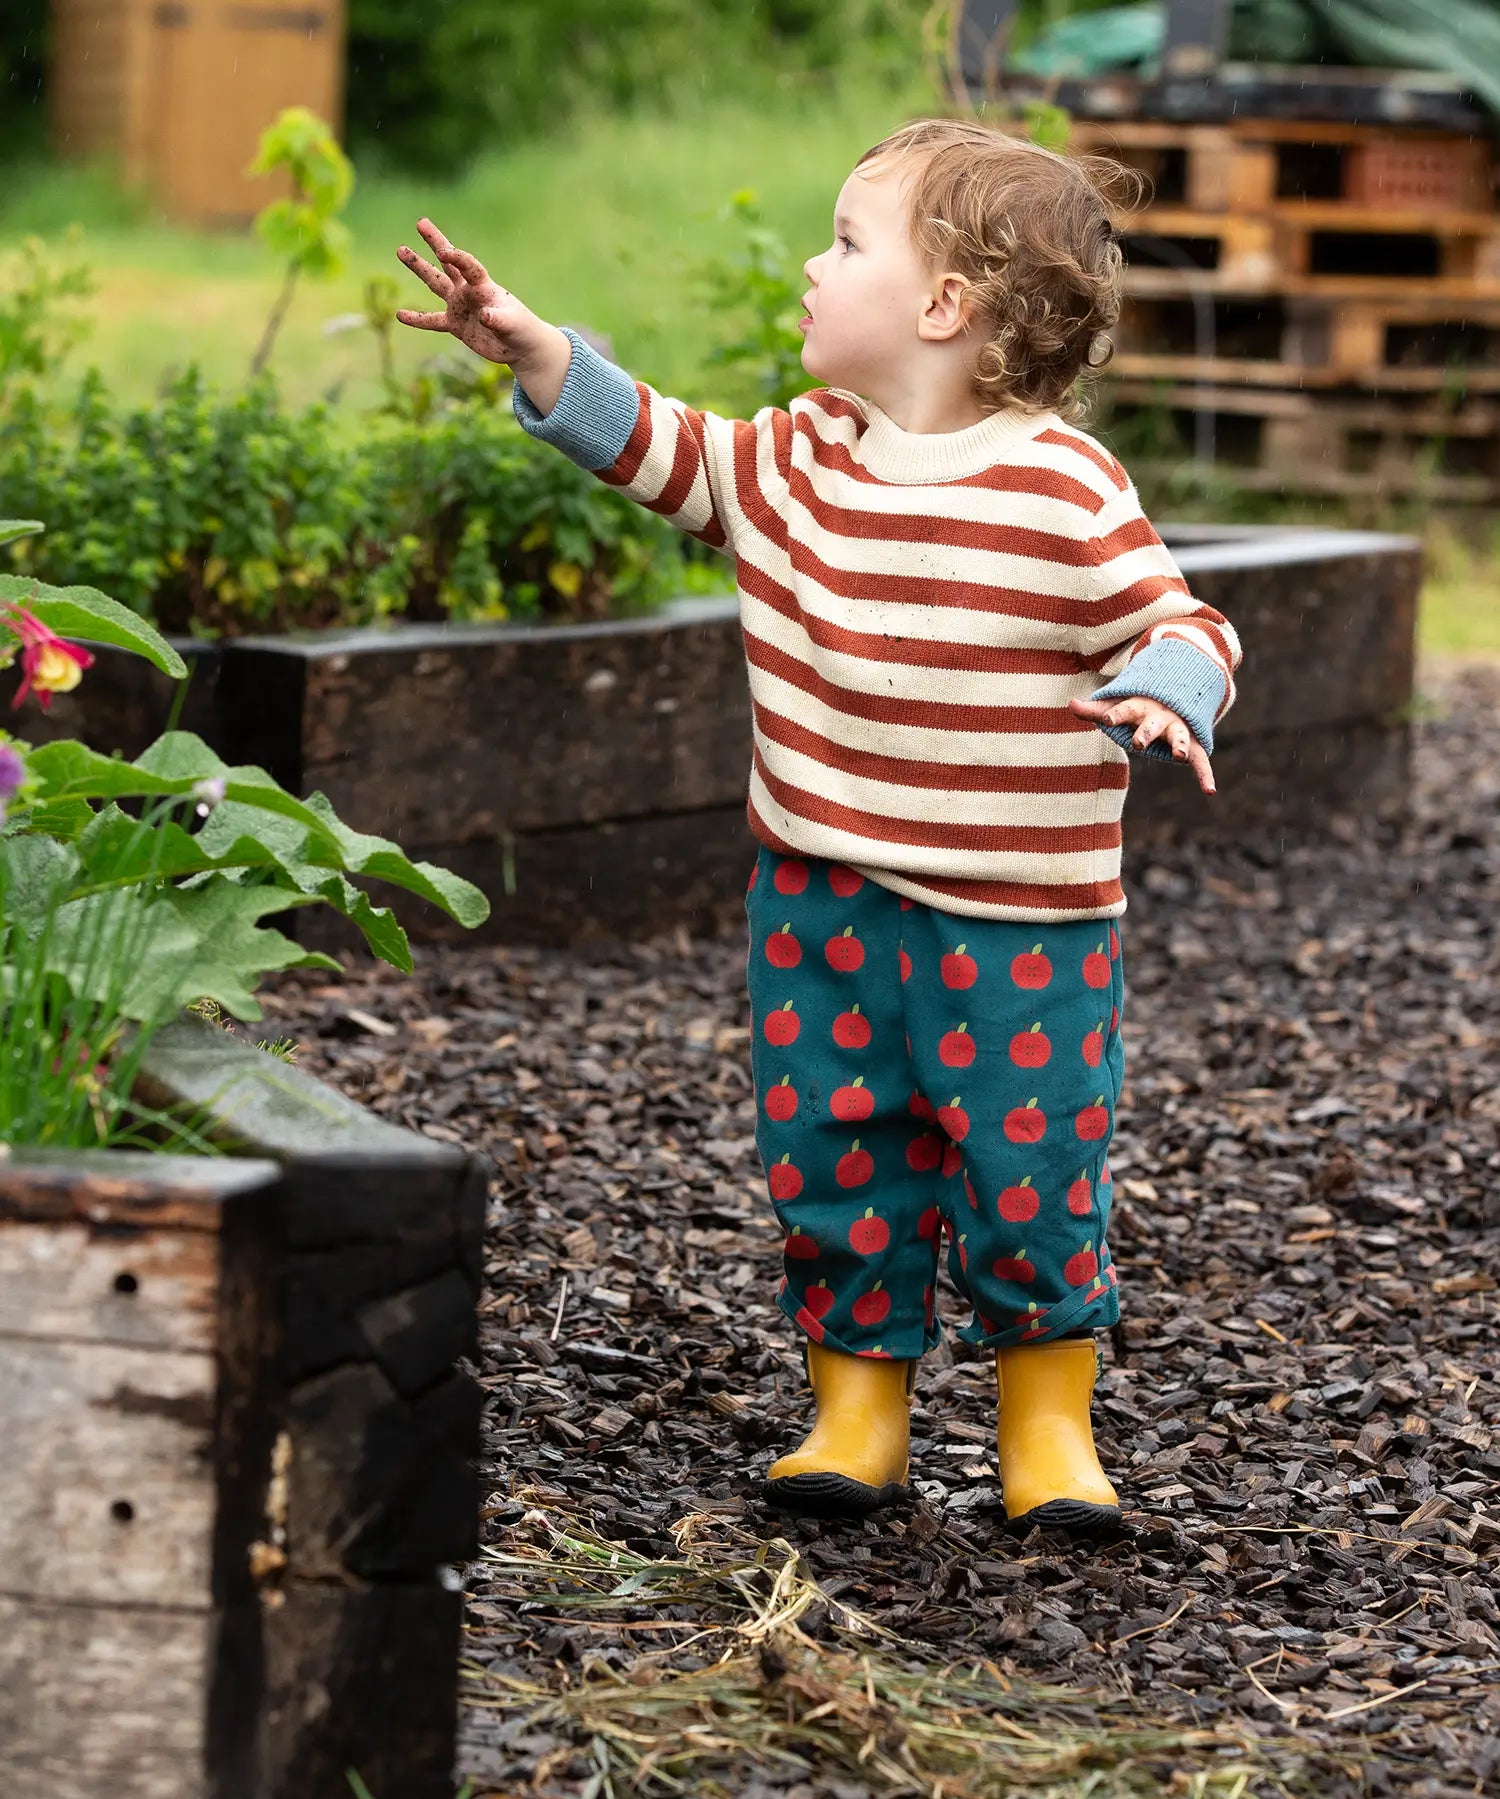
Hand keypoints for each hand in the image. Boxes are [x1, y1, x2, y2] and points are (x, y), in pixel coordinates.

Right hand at [395, 217, 550, 368]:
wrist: (519, 345)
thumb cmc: (520, 329)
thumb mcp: (512, 324)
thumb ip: (498, 319)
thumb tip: (484, 316)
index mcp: (483, 286)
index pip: (469, 266)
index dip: (458, 259)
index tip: (444, 252)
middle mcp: (468, 291)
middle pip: (448, 264)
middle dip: (435, 242)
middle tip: (421, 222)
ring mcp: (460, 306)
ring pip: (435, 284)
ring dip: (419, 267)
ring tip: (400, 249)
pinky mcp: (455, 324)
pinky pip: (431, 320)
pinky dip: (417, 319)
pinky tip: (400, 315)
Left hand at [1069, 695, 1215, 794]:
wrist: (1175, 694)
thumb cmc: (1137, 707)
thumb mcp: (1116, 706)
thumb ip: (1094, 710)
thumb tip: (1071, 704)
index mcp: (1139, 708)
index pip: (1125, 710)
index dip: (1116, 714)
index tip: (1107, 718)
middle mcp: (1159, 718)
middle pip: (1152, 725)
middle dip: (1146, 733)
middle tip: (1139, 743)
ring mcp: (1177, 729)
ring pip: (1180, 736)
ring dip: (1180, 745)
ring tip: (1180, 756)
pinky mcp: (1192, 743)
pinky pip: (1200, 759)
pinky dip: (1205, 774)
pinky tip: (1210, 790)